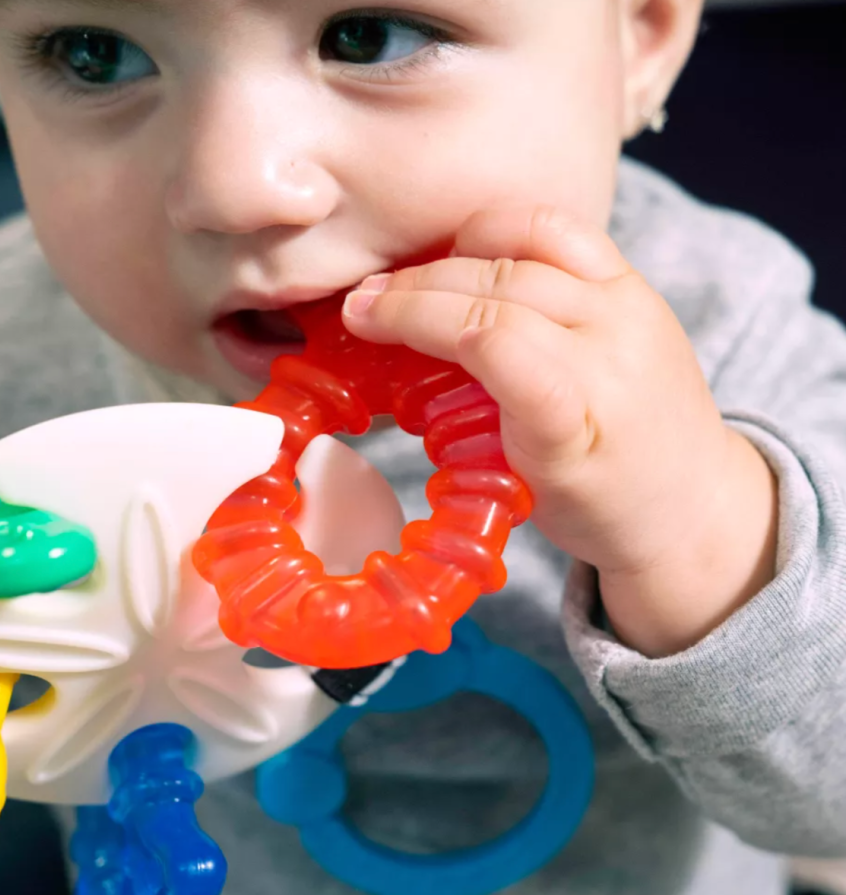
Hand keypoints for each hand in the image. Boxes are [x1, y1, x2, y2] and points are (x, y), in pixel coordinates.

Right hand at [343, 206, 777, 655]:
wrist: (693, 499)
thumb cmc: (604, 506)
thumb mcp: (529, 490)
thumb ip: (474, 426)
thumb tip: (400, 367)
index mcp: (583, 412)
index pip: (492, 338)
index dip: (416, 318)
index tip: (360, 321)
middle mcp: (615, 343)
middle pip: (499, 284)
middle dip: (416, 287)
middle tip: (361, 302)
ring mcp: (630, 302)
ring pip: (528, 242)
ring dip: (455, 251)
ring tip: (409, 277)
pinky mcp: (633, 281)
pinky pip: (563, 230)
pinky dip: (505, 229)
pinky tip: (467, 252)